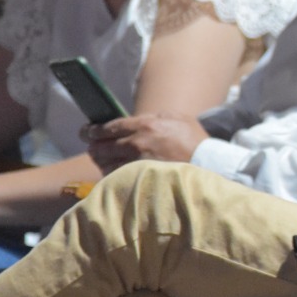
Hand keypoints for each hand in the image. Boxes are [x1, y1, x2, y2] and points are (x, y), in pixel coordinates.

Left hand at [84, 114, 208, 174]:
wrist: (208, 165)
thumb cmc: (196, 141)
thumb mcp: (178, 118)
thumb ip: (156, 116)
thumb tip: (139, 119)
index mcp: (145, 125)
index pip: (110, 126)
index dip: (94, 129)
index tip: (87, 131)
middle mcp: (137, 143)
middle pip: (103, 145)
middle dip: (93, 145)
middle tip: (91, 147)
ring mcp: (137, 163)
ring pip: (106, 163)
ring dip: (101, 161)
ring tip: (101, 160)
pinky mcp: (139, 179)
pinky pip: (116, 177)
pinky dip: (111, 174)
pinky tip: (112, 173)